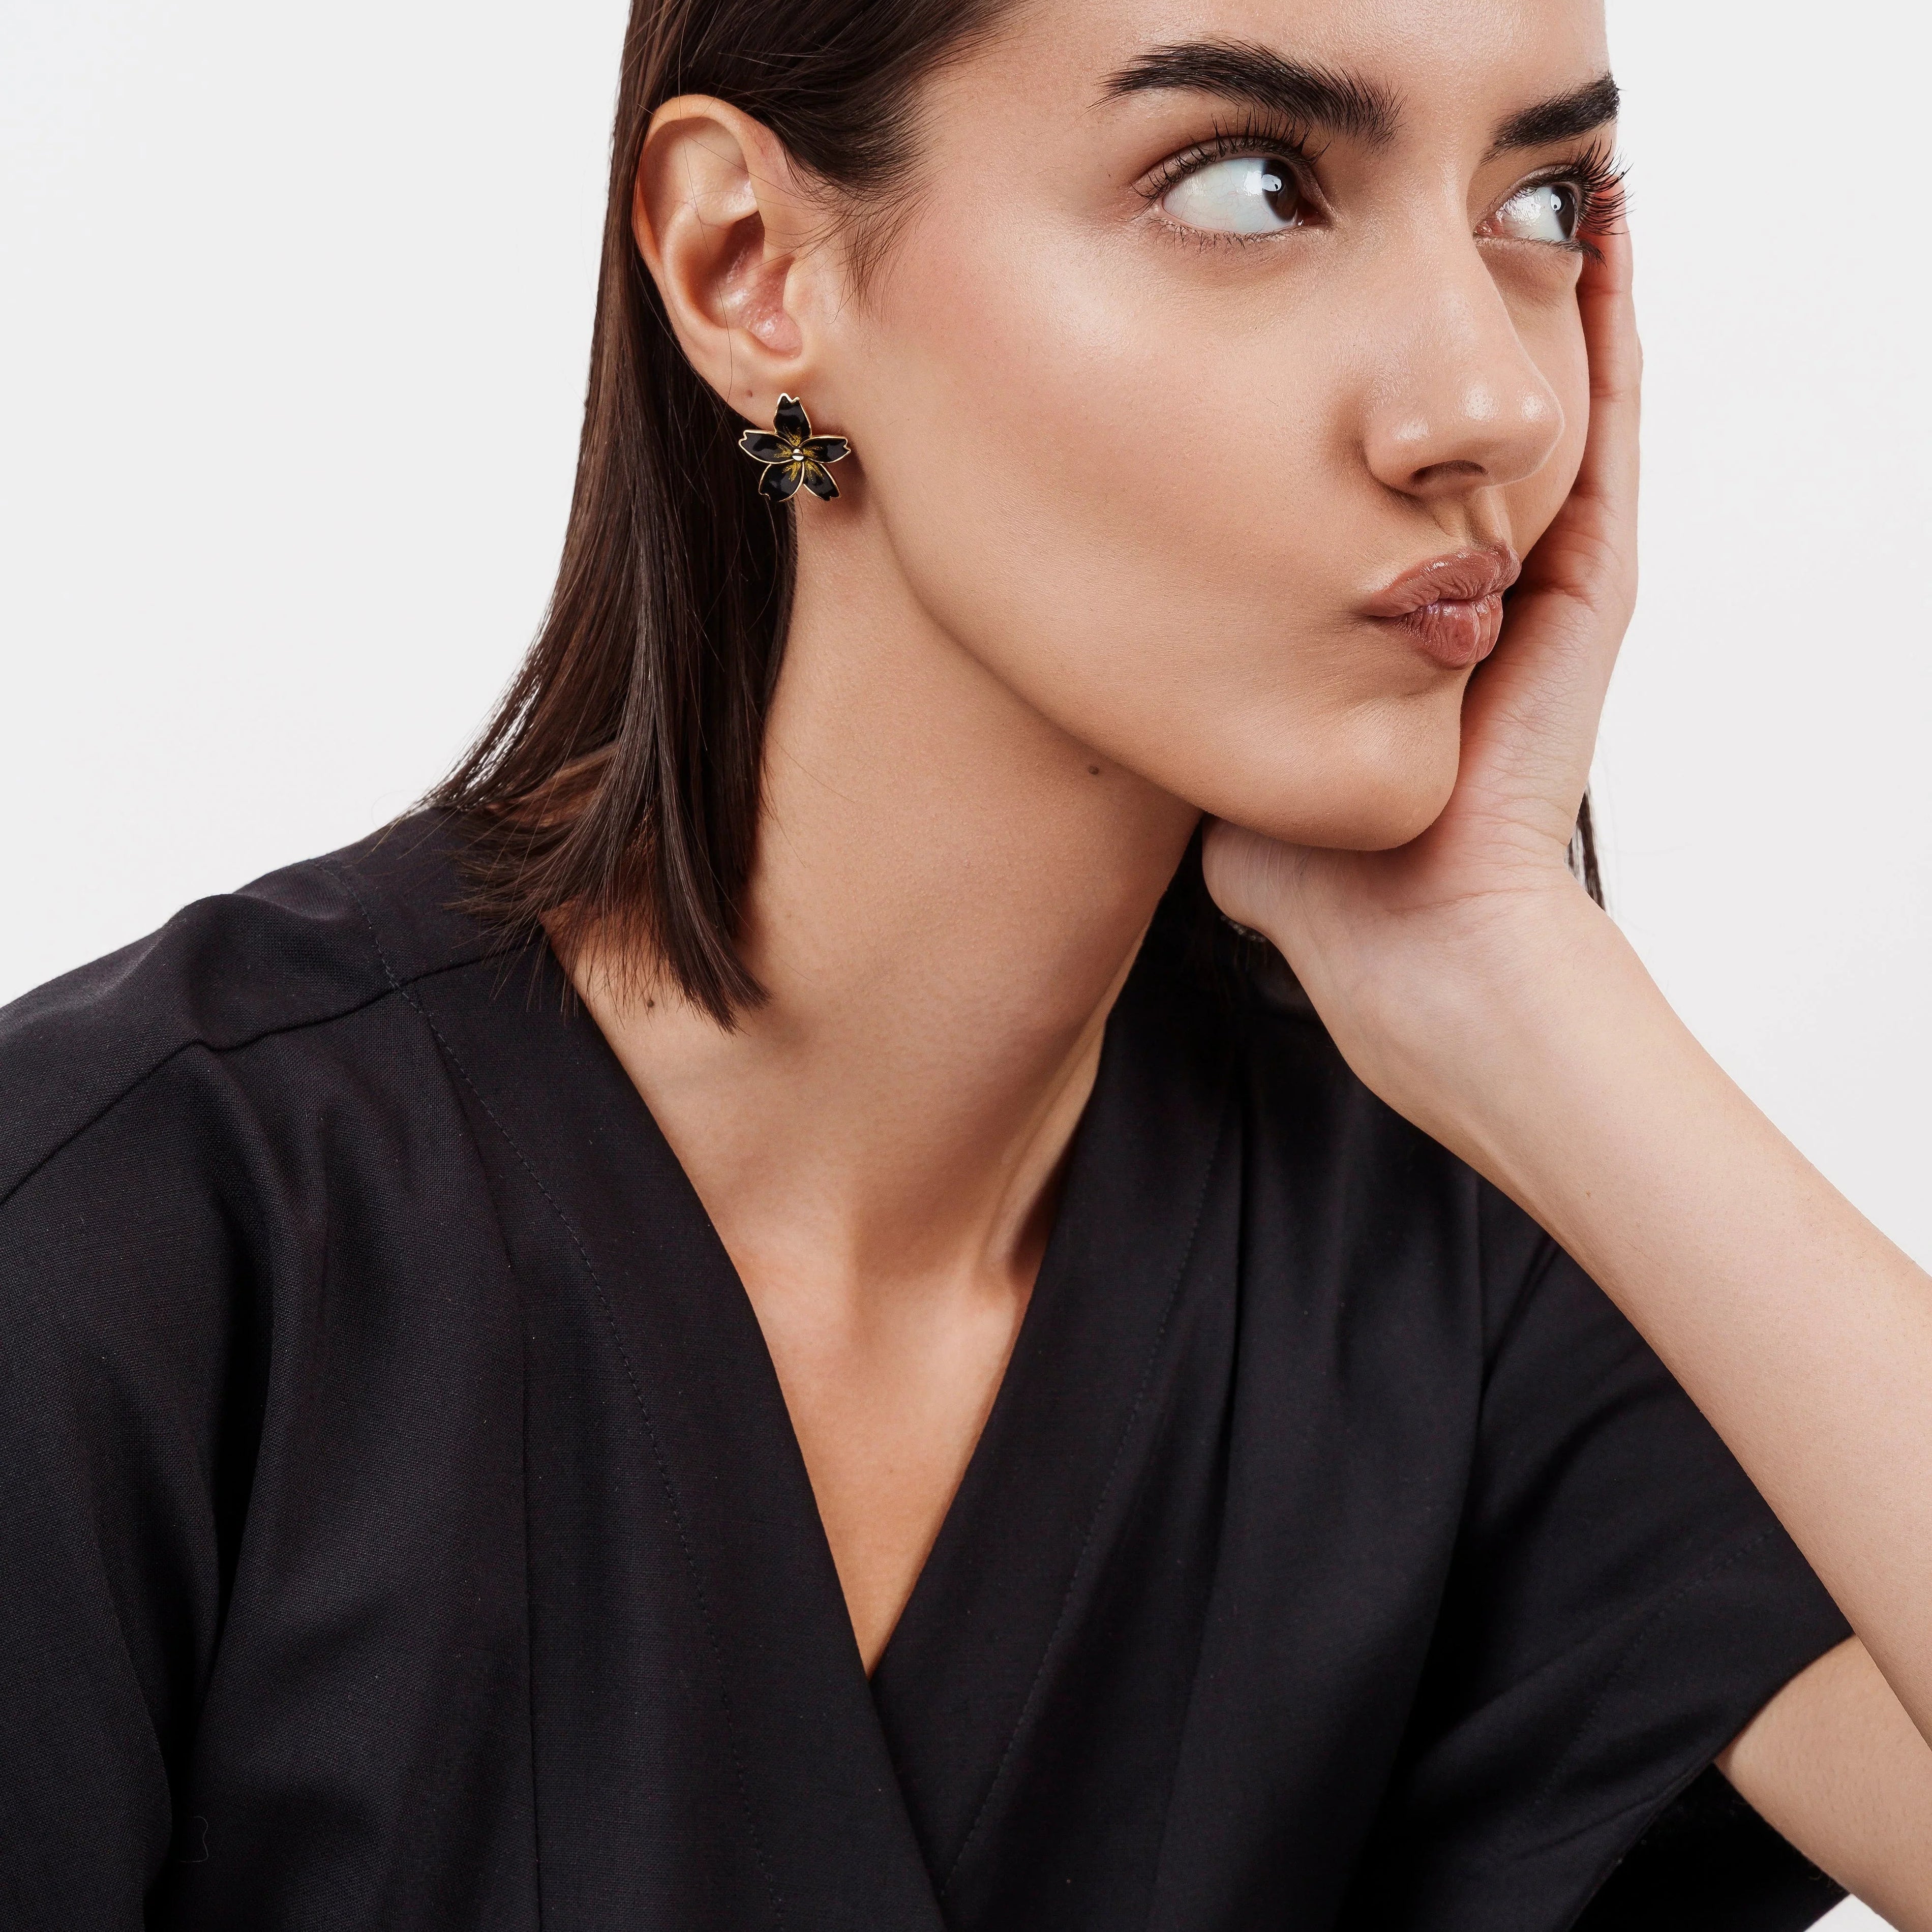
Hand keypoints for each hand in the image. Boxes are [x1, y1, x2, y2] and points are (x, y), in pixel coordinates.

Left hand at [1202, 222, 1641, 1125]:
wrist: (1415, 954)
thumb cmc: (1330, 900)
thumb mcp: (1235, 781)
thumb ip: (1191, 728)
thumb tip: (1121, 707)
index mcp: (1401, 640)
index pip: (1379, 507)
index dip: (1348, 430)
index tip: (1299, 357)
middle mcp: (1476, 606)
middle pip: (1464, 450)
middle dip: (1437, 360)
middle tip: (1411, 251)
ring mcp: (1539, 600)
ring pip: (1549, 426)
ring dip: (1536, 327)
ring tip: (1513, 216)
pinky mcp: (1586, 605)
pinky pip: (1610, 456)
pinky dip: (1612, 358)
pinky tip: (1603, 258)